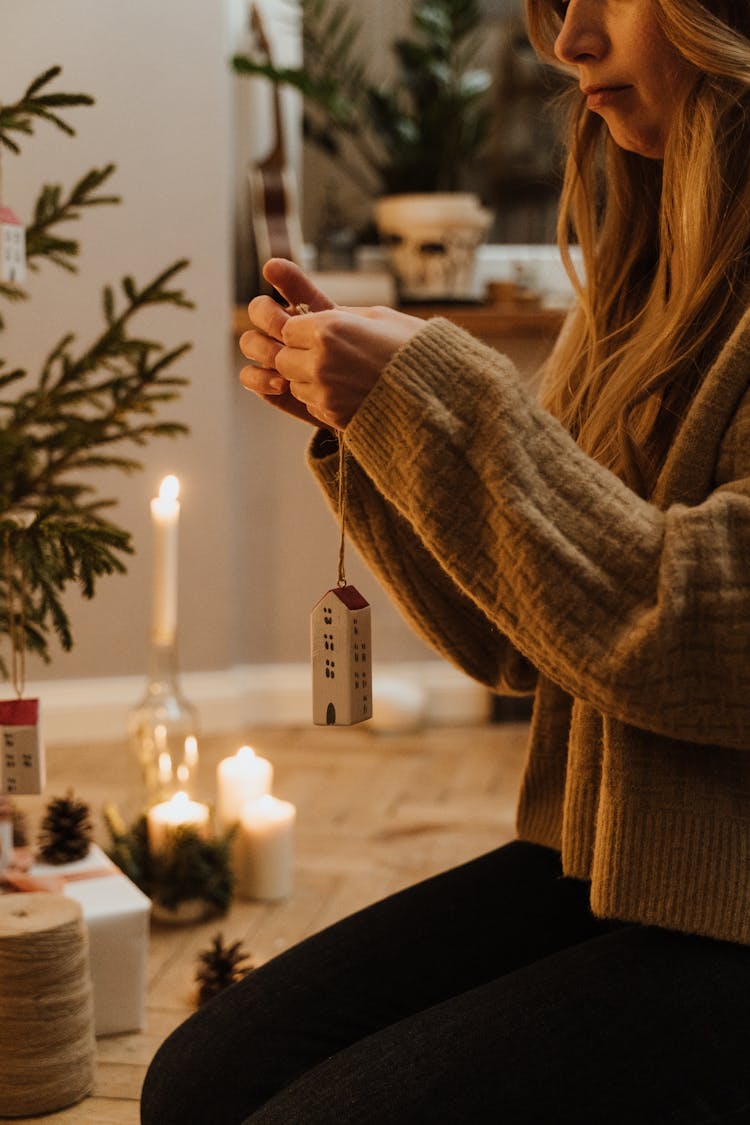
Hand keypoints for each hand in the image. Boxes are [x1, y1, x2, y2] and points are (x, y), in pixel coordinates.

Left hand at [239, 258, 423, 428]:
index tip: (319, 334)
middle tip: (327, 356)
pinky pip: (312, 405)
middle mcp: (319, 361)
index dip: (302, 331)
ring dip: (309, 379)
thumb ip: (337, 315)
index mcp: (328, 329)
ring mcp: (324, 392)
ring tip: (344, 375)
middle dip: (298, 356)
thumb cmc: (413, 348)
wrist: (438, 393)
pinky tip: (350, 393)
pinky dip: (323, 399)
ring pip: (295, 384)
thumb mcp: (377, 317)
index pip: (287, 328)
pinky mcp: (332, 417)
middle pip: (283, 359)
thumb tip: (309, 312)